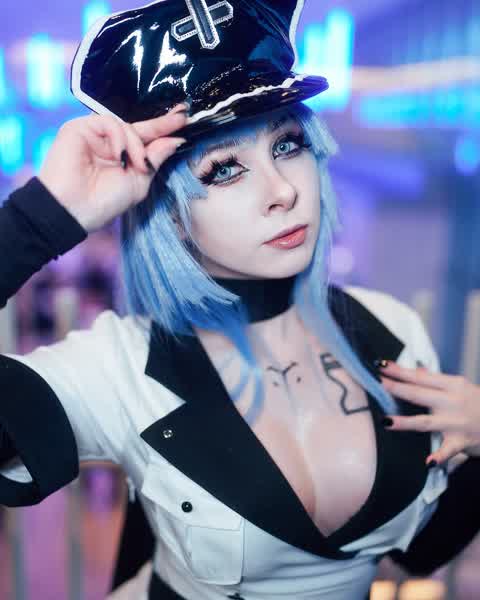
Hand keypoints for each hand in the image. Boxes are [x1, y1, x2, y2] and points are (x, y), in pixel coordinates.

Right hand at [38, 106, 187, 232]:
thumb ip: (155, 159)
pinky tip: (119, 156)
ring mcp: (94, 135)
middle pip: (139, 127)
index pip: (147, 139)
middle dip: (161, 124)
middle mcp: (110, 144)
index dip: (165, 130)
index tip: (185, 122)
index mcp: (124, 158)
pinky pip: (108, 122)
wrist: (74, 210)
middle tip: (181, 118)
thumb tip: (174, 140)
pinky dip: (119, 138)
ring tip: (138, 165)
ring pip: (126, 125)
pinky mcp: (79, 128)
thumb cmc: (104, 202)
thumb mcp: (139, 182)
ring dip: (137, 145)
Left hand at [379, 361, 479, 464]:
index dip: (400, 371)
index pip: (420, 377)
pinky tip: (428, 461)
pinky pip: (448, 451)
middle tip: (377, 383)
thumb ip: (436, 381)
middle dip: (397, 388)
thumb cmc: (478, 404)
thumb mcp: (461, 387)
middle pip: (419, 394)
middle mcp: (453, 402)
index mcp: (452, 385)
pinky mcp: (461, 441)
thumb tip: (415, 370)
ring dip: (405, 422)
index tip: (382, 365)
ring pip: (425, 422)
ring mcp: (456, 422)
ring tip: (385, 421)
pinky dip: (439, 457)